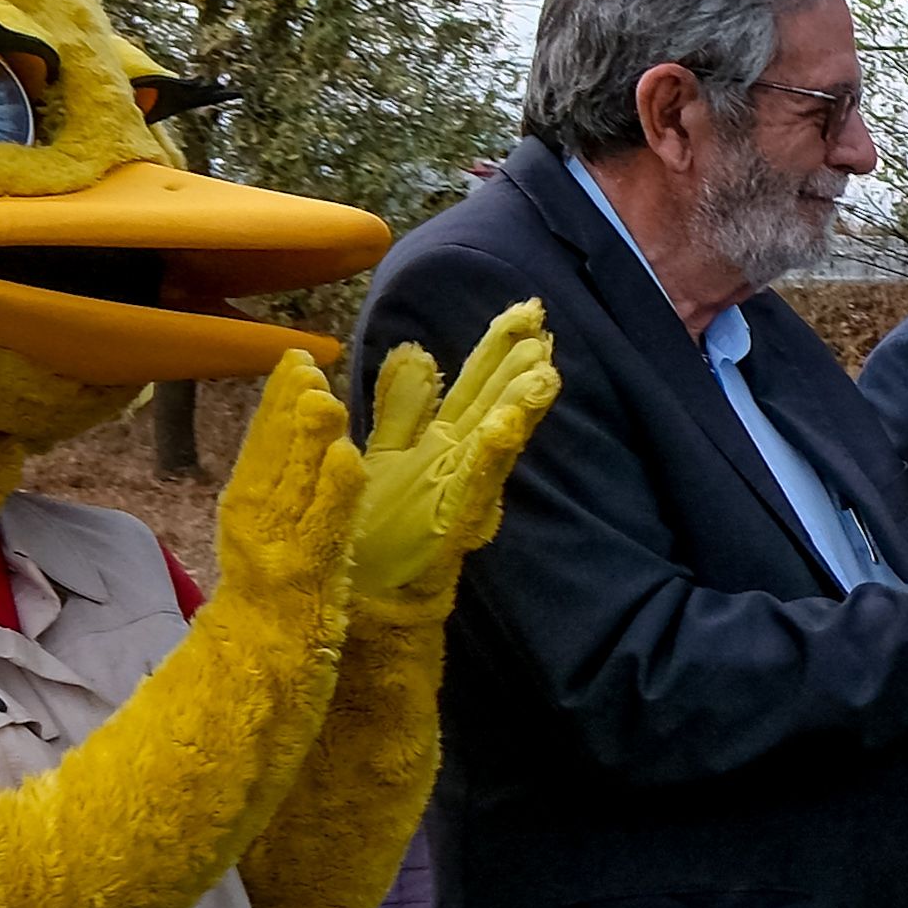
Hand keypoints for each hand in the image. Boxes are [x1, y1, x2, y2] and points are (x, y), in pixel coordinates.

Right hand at [213, 343, 366, 625]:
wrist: (249, 682)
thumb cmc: (265, 618)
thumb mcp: (268, 549)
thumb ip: (278, 503)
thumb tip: (294, 458)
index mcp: (246, 514)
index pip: (261, 449)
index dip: (277, 404)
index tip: (293, 360)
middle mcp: (254, 526)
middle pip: (271, 458)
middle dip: (287, 408)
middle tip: (305, 361)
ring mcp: (278, 554)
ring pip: (295, 488)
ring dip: (309, 440)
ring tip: (325, 395)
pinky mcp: (306, 583)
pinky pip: (324, 533)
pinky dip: (335, 494)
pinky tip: (349, 459)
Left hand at [345, 301, 551, 612]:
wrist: (363, 597)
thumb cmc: (376, 529)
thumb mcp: (387, 452)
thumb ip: (405, 406)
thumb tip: (417, 351)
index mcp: (440, 441)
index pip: (475, 386)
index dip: (497, 350)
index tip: (525, 311)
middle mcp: (456, 463)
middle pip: (493, 405)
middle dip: (518, 368)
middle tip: (544, 325)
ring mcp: (456, 494)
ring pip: (493, 442)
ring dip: (520, 408)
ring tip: (545, 372)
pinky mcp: (448, 525)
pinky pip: (472, 486)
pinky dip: (491, 456)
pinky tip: (508, 427)